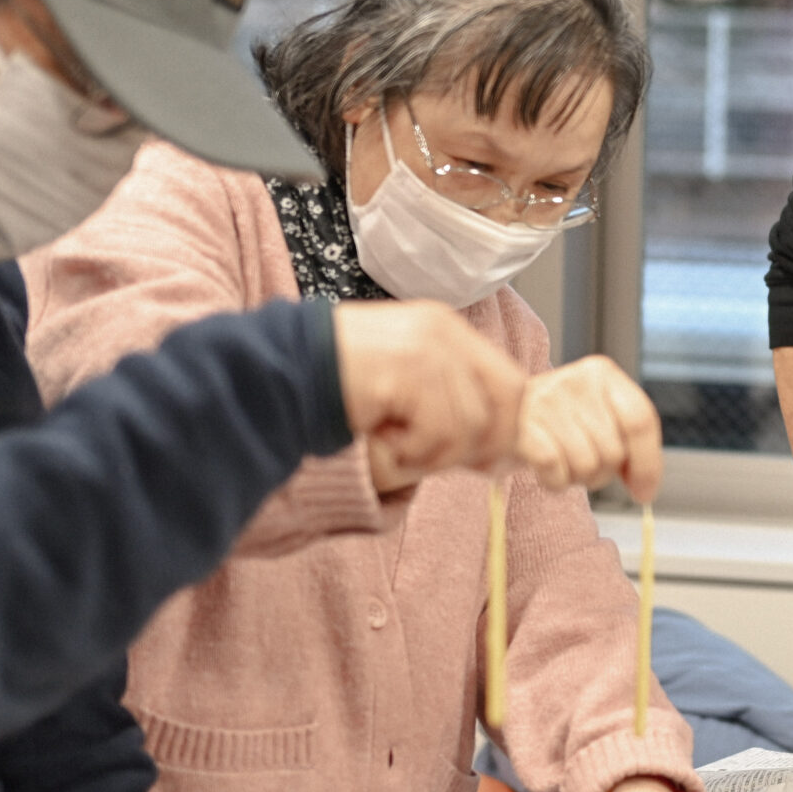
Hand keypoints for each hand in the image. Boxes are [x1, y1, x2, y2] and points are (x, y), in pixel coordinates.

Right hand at [334, 300, 526, 485]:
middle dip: (482, 445)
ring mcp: (430, 348)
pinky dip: (412, 451)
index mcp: (448, 329)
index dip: (505, 427)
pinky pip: (440, 432)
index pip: (509, 382)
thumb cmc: (339, 386)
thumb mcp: (407, 389)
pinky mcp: (411, 371)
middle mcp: (445, 331)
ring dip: (432, 452)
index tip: (487, 462)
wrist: (282, 372)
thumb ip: (451, 406)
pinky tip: (381, 439)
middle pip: (505, 402)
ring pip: (471, 425)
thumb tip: (501, 454)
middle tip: (434, 459)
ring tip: (392, 443)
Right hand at [516, 355, 664, 503]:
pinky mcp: (521, 428)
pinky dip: (554, 481)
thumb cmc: (556, 422)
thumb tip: (646, 489)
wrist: (496, 415)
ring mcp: (545, 402)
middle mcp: (575, 380)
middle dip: (603, 472)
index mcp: (602, 373)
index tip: (644, 492)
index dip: (648, 462)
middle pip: (614, 451)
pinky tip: (546, 469)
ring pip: (587, 465)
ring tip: (562, 461)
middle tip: (582, 463)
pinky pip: (556, 470)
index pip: (640, 420)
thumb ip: (628, 442)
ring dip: (576, 478)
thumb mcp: (597, 416)